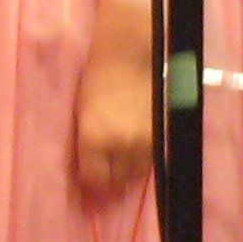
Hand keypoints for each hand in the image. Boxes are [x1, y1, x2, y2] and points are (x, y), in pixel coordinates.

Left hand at [73, 44, 154, 198]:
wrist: (128, 56)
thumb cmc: (97, 80)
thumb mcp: (82, 116)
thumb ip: (85, 145)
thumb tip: (88, 171)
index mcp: (93, 139)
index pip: (94, 179)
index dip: (92, 184)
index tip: (90, 182)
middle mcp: (119, 145)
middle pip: (117, 181)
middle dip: (110, 183)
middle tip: (106, 178)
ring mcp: (143, 141)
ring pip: (137, 175)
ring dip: (128, 175)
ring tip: (121, 170)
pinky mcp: (160, 134)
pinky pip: (151, 161)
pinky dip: (142, 163)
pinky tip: (136, 157)